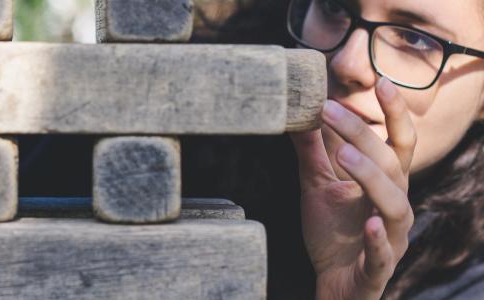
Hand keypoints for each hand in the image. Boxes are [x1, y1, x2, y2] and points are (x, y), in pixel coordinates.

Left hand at [290, 78, 415, 299]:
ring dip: (372, 178)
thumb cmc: (333, 231)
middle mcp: (395, 205)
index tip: (383, 81)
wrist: (334, 281)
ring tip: (345, 156)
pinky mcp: (378, 267)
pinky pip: (384, 253)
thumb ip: (313, 151)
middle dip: (362, 136)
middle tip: (329, 110)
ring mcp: (391, 237)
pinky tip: (368, 225)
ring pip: (395, 205)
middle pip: (391, 165)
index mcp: (385, 183)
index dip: (395, 113)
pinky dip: (378, 239)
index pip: (397, 142)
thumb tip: (298, 112)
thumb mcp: (317, 185)